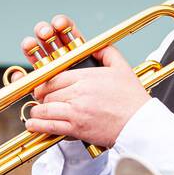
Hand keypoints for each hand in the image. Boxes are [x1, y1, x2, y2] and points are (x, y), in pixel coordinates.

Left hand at [10, 15, 150, 148]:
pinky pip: (51, 125)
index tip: (43, 87)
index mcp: (87, 77)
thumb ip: (107, 53)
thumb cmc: (133, 99)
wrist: (139, 123)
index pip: (55, 76)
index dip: (45, 83)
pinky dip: (38, 125)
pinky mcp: (77, 128)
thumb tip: (96, 46)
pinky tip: (33, 125)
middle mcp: (79, 92)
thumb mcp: (122, 68)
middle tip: (42, 101)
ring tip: (36, 114)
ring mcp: (76, 111)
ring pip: (46, 108)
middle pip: (48, 92)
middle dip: (42, 97)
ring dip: (38, 111)